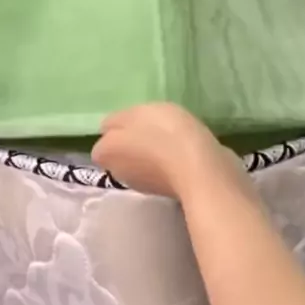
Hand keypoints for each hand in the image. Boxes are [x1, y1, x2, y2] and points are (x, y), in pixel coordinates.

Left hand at [92, 102, 243, 197]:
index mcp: (105, 155)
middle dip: (133, 145)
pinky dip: (170, 164)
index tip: (135, 124)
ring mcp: (143, 186)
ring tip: (173, 139)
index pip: (104, 144)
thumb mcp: (135, 113)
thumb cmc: (163, 134)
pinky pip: (164, 172)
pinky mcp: (167, 191)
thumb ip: (116, 120)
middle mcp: (118, 174)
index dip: (118, 132)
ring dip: (153, 155)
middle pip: (122, 156)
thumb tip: (110, 130)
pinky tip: (185, 152)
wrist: (200, 168)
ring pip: (142, 165)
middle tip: (154, 129)